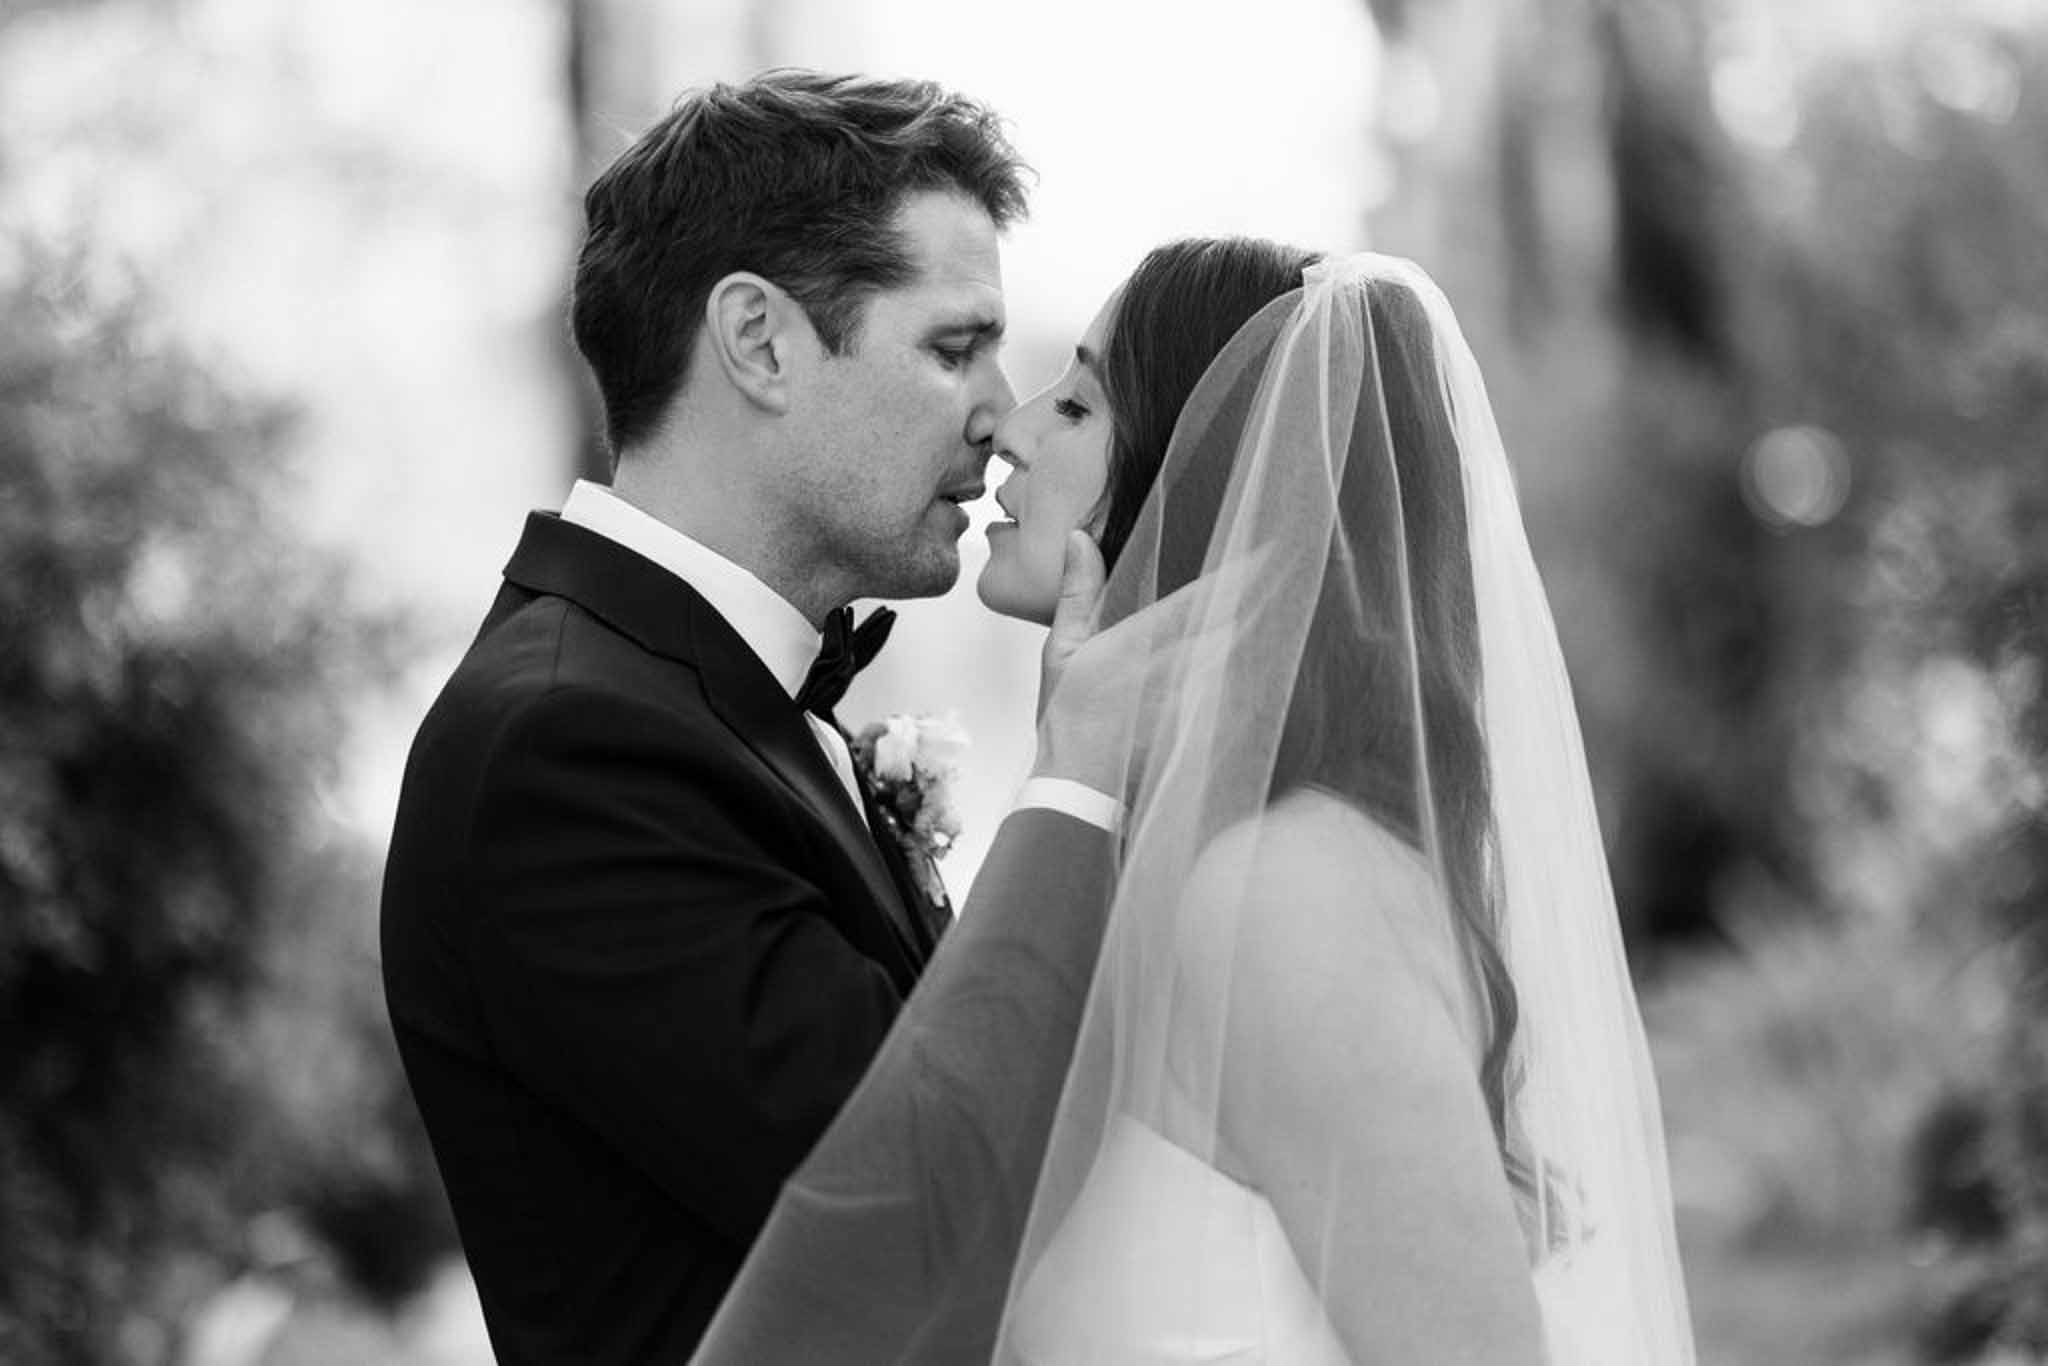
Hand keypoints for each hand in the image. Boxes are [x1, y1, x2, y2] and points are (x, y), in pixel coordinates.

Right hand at [1032, 534, 1264, 796]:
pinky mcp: (1209, 729)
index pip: (1205, 597)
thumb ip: (1077, 591)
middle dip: (1264, 599)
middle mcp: (1179, 667)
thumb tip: (1080, 538)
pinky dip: (1258, 678)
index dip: (1243, 573)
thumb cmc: (1068, 721)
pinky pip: (1243, 696)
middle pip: (1237, 623)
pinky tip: (1271, 666)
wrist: (1080, 792)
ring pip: (1245, 658)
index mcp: (1144, 640)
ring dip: (1264, 635)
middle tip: (1293, 574)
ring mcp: (1199, 700)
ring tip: (1288, 611)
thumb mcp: (1061, 651)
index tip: (1270, 552)